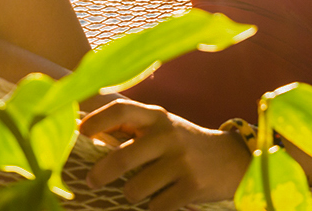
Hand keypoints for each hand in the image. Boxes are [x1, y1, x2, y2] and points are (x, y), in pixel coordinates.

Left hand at [79, 99, 249, 210]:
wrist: (232, 159)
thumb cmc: (184, 143)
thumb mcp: (162, 127)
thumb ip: (132, 128)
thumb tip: (85, 130)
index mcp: (157, 117)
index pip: (121, 111)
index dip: (97, 121)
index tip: (80, 133)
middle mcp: (168, 136)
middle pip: (121, 159)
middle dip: (100, 174)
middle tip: (92, 180)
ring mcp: (181, 161)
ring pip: (135, 189)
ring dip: (132, 194)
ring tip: (141, 189)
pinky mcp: (192, 186)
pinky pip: (156, 206)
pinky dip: (154, 206)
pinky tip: (163, 198)